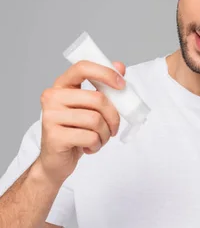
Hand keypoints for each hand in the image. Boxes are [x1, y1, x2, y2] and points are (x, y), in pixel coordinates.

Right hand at [38, 59, 125, 186]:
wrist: (56, 161)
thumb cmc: (75, 131)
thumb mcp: (89, 108)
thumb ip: (103, 87)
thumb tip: (120, 66)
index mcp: (61, 85)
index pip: (82, 67)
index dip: (105, 73)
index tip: (121, 85)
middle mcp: (52, 97)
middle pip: (97, 99)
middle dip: (113, 116)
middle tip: (113, 128)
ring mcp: (50, 116)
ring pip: (95, 120)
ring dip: (105, 134)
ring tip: (100, 139)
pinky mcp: (54, 136)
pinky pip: (90, 137)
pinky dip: (97, 145)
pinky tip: (90, 148)